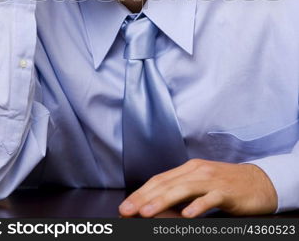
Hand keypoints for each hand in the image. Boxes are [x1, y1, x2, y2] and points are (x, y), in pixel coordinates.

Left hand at [119, 159, 277, 217]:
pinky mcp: (226, 191)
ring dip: (162, 201)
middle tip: (127, 211)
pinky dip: (197, 206)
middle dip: (144, 198)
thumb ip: (182, 192)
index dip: (141, 192)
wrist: (258, 182)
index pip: (159, 180)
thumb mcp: (201, 185)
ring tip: (146, 213)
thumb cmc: (227, 185)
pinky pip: (209, 198)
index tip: (126, 206)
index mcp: (189, 169)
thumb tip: (158, 205)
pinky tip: (186, 215)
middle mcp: (197, 171)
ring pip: (183, 189)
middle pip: (166, 184)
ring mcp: (211, 180)